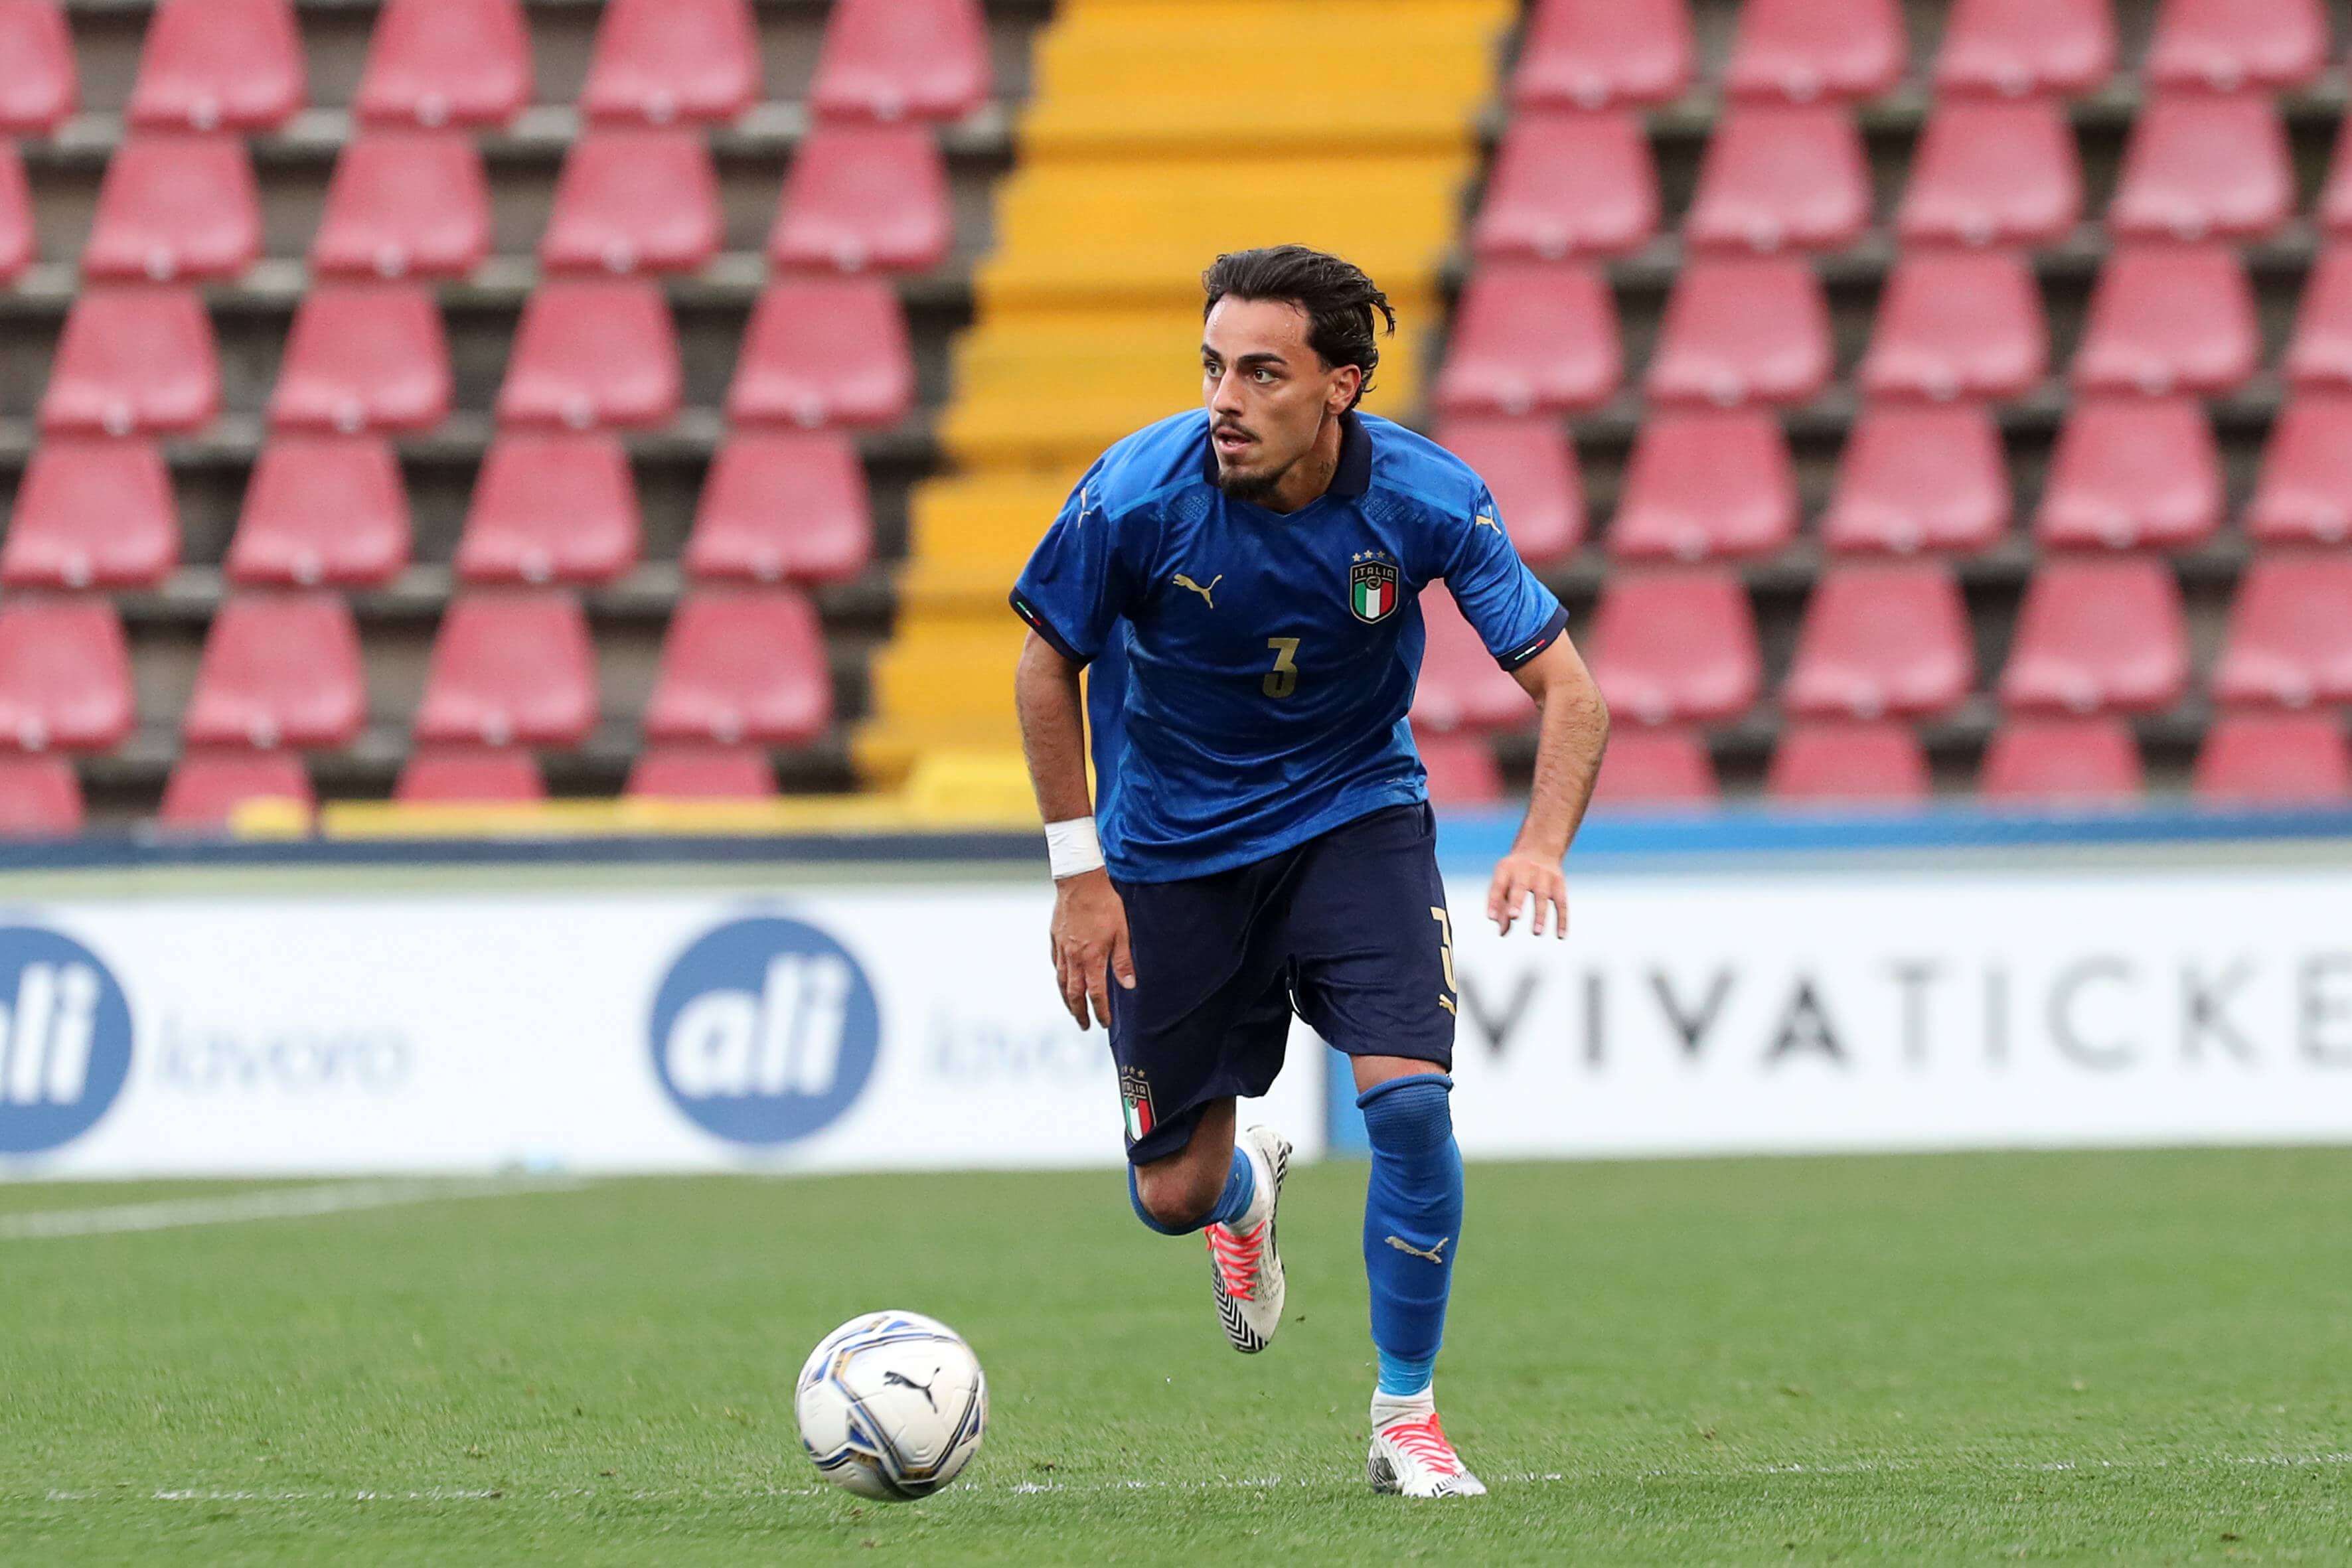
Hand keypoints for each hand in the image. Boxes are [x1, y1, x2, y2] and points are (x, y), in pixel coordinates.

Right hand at [1050, 868, 1134, 1028]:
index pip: (1096, 993)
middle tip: (1084, 1024)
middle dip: (1079, 1012)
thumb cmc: (1105, 903)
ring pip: (1061, 981)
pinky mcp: (1054, 937)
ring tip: (1072, 1009)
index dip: (1100, 1011)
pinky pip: (1054, 963)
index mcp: (1092, 958)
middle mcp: (1073, 957)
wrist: (1080, 879)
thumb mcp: (1122, 931)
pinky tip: (1062, 979)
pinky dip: (1059, 976)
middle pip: (1073, 993)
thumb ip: (1124, 960)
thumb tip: (1129, 986)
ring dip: (1066, 999)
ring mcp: (1061, 947)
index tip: (1104, 1023)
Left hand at [1486, 850, 1567, 938]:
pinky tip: (1561, 936)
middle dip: (1517, 902)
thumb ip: (1500, 906)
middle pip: (1520, 887)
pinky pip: (1562, 903)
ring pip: (1542, 896)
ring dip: (1539, 915)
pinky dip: (1562, 920)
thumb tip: (1502, 933)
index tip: (1491, 917)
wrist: (1540, 848)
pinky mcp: (1559, 883)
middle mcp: (1525, 870)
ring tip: (1536, 933)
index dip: (1493, 901)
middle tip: (1513, 917)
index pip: (1498, 886)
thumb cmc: (1515, 874)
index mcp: (1506, 869)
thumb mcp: (1504, 883)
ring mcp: (1544, 875)